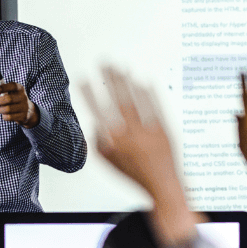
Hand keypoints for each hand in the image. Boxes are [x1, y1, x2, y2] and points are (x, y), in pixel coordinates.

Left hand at [0, 82, 39, 127]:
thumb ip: (3, 90)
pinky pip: (9, 117)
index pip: (12, 86)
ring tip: (1, 109)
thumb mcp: (11, 92)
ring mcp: (24, 107)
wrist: (28, 111)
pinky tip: (6, 115)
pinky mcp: (23, 116)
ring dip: (1, 110)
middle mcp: (23, 97)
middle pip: (8, 99)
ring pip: (7, 109)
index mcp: (20, 88)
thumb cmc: (14, 99)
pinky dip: (4, 116)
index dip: (3, 88)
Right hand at [80, 67, 180, 200]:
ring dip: (127, 82)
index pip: (97, 114)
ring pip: (135, 102)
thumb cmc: (135, 174)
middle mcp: (130, 136)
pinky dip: (149, 93)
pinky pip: (156, 108)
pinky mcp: (164, 130)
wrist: (162, 185)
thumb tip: (94, 124)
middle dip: (108, 80)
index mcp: (114, 144)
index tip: (83, 80)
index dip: (88, 95)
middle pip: (117, 102)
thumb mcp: (109, 163)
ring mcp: (148, 132)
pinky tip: (144, 80)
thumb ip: (98, 143)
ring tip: (120, 66)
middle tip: (103, 63)